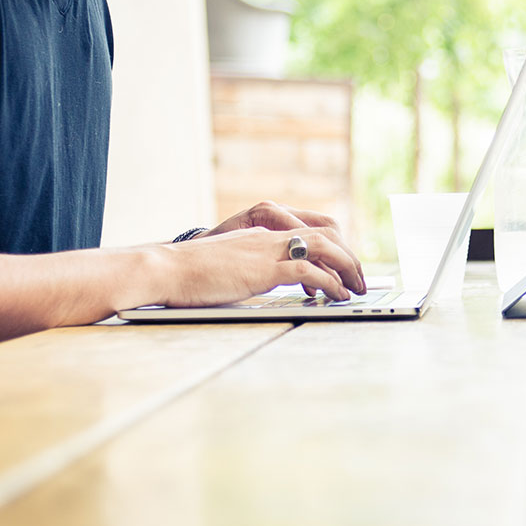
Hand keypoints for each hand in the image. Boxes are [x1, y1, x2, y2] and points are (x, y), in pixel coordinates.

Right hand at [153, 226, 359, 304]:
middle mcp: (269, 236)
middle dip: (349, 257)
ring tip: (358, 288)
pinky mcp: (263, 269)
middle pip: (325, 234)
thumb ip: (251, 268)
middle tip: (361, 280)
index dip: (334, 247)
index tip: (344, 267)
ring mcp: (267, 250)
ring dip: (347, 268)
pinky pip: (308, 271)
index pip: (311, 230)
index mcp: (262, 233)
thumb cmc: (189, 274)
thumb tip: (265, 283)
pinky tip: (338, 295)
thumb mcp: (229, 264)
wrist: (165, 269)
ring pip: (324, 248)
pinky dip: (329, 283)